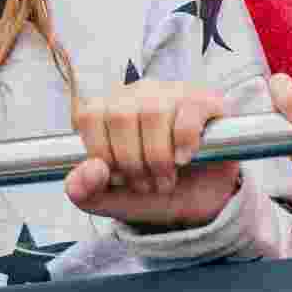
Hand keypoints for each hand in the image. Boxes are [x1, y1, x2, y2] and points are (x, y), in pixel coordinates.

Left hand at [65, 79, 241, 229]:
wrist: (204, 198)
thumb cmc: (155, 190)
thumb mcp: (112, 198)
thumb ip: (84, 190)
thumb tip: (91, 169)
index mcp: (109, 109)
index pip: (89, 115)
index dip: (101, 152)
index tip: (117, 176)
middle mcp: (139, 93)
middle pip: (120, 115)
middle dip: (131, 161)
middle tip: (146, 184)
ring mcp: (174, 93)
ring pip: (153, 112)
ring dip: (158, 157)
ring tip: (166, 178)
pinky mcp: (207, 101)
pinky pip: (189, 113)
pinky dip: (184, 142)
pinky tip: (184, 158)